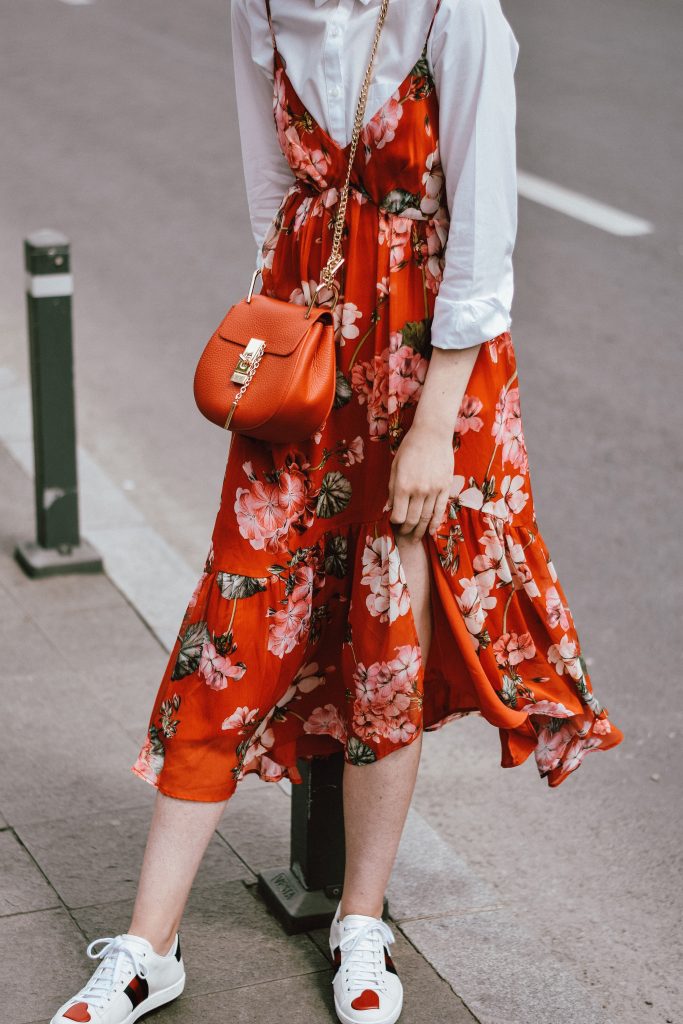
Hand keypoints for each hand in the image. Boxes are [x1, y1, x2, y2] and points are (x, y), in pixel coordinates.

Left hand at [387, 422, 452, 539]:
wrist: (432, 434)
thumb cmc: (410, 448)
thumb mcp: (395, 467)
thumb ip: (392, 489)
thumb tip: (389, 508)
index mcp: (403, 485)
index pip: (398, 515)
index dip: (395, 522)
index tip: (394, 523)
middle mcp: (419, 490)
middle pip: (412, 519)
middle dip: (407, 530)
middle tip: (404, 535)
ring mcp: (434, 490)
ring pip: (426, 518)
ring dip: (420, 530)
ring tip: (415, 538)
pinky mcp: (445, 488)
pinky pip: (440, 510)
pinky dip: (435, 523)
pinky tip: (431, 531)